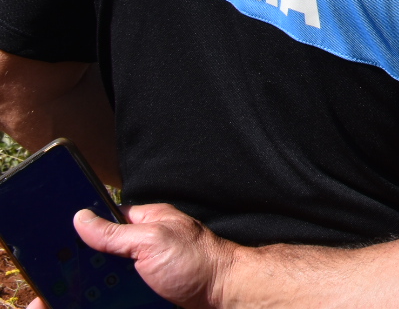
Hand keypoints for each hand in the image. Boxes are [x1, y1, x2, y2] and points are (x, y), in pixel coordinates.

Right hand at [66, 203, 234, 308]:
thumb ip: (114, 233)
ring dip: (94, 291)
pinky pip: (119, 298)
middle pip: (99, 258)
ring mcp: (145, 271)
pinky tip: (96, 304)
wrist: (225, 295)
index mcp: (144, 222)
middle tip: (63, 287)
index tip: (54, 249)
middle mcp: (142, 246)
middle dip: (82, 272)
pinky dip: (110, 302)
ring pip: (106, 282)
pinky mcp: (147, 294)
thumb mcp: (151, 241)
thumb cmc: (198, 261)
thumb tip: (80, 218)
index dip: (79, 234)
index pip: (102, 221)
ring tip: (75, 300)